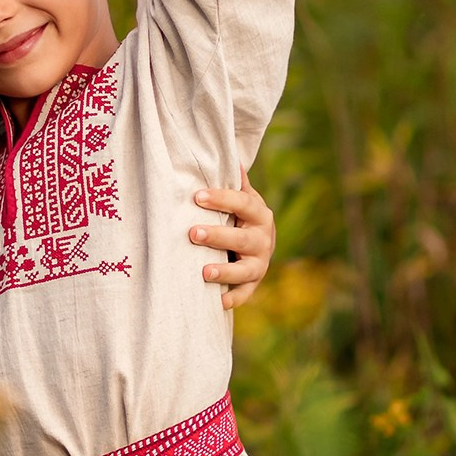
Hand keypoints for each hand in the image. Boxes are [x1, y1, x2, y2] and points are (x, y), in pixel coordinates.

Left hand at [190, 176, 275, 311]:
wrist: (260, 244)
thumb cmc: (241, 216)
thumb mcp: (241, 198)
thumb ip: (234, 181)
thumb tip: (226, 152)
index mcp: (259, 213)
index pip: (243, 203)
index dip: (222, 199)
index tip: (197, 197)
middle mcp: (263, 238)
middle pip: (243, 238)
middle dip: (218, 236)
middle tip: (193, 233)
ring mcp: (260, 263)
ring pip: (246, 270)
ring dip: (225, 272)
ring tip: (204, 272)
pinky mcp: (254, 283)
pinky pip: (245, 294)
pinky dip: (233, 299)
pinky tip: (218, 302)